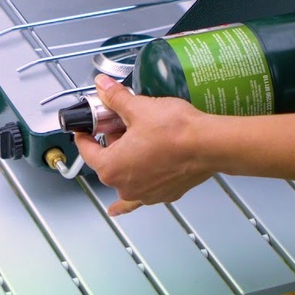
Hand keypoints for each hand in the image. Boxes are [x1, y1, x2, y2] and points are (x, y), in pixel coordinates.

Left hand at [74, 74, 213, 215]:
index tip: (86, 127)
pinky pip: (140, 197)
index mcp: (111, 167)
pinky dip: (130, 198)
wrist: (208, 145)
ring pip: (125, 176)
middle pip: (107, 162)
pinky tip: (119, 208)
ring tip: (138, 140)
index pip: (87, 150)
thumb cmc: (175, 131)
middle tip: (120, 122)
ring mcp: (145, 193)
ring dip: (127, 161)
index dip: (85, 134)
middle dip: (111, 142)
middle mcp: (125, 186)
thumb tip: (103, 87)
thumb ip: (115, 98)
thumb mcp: (138, 108)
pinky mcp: (164, 194)